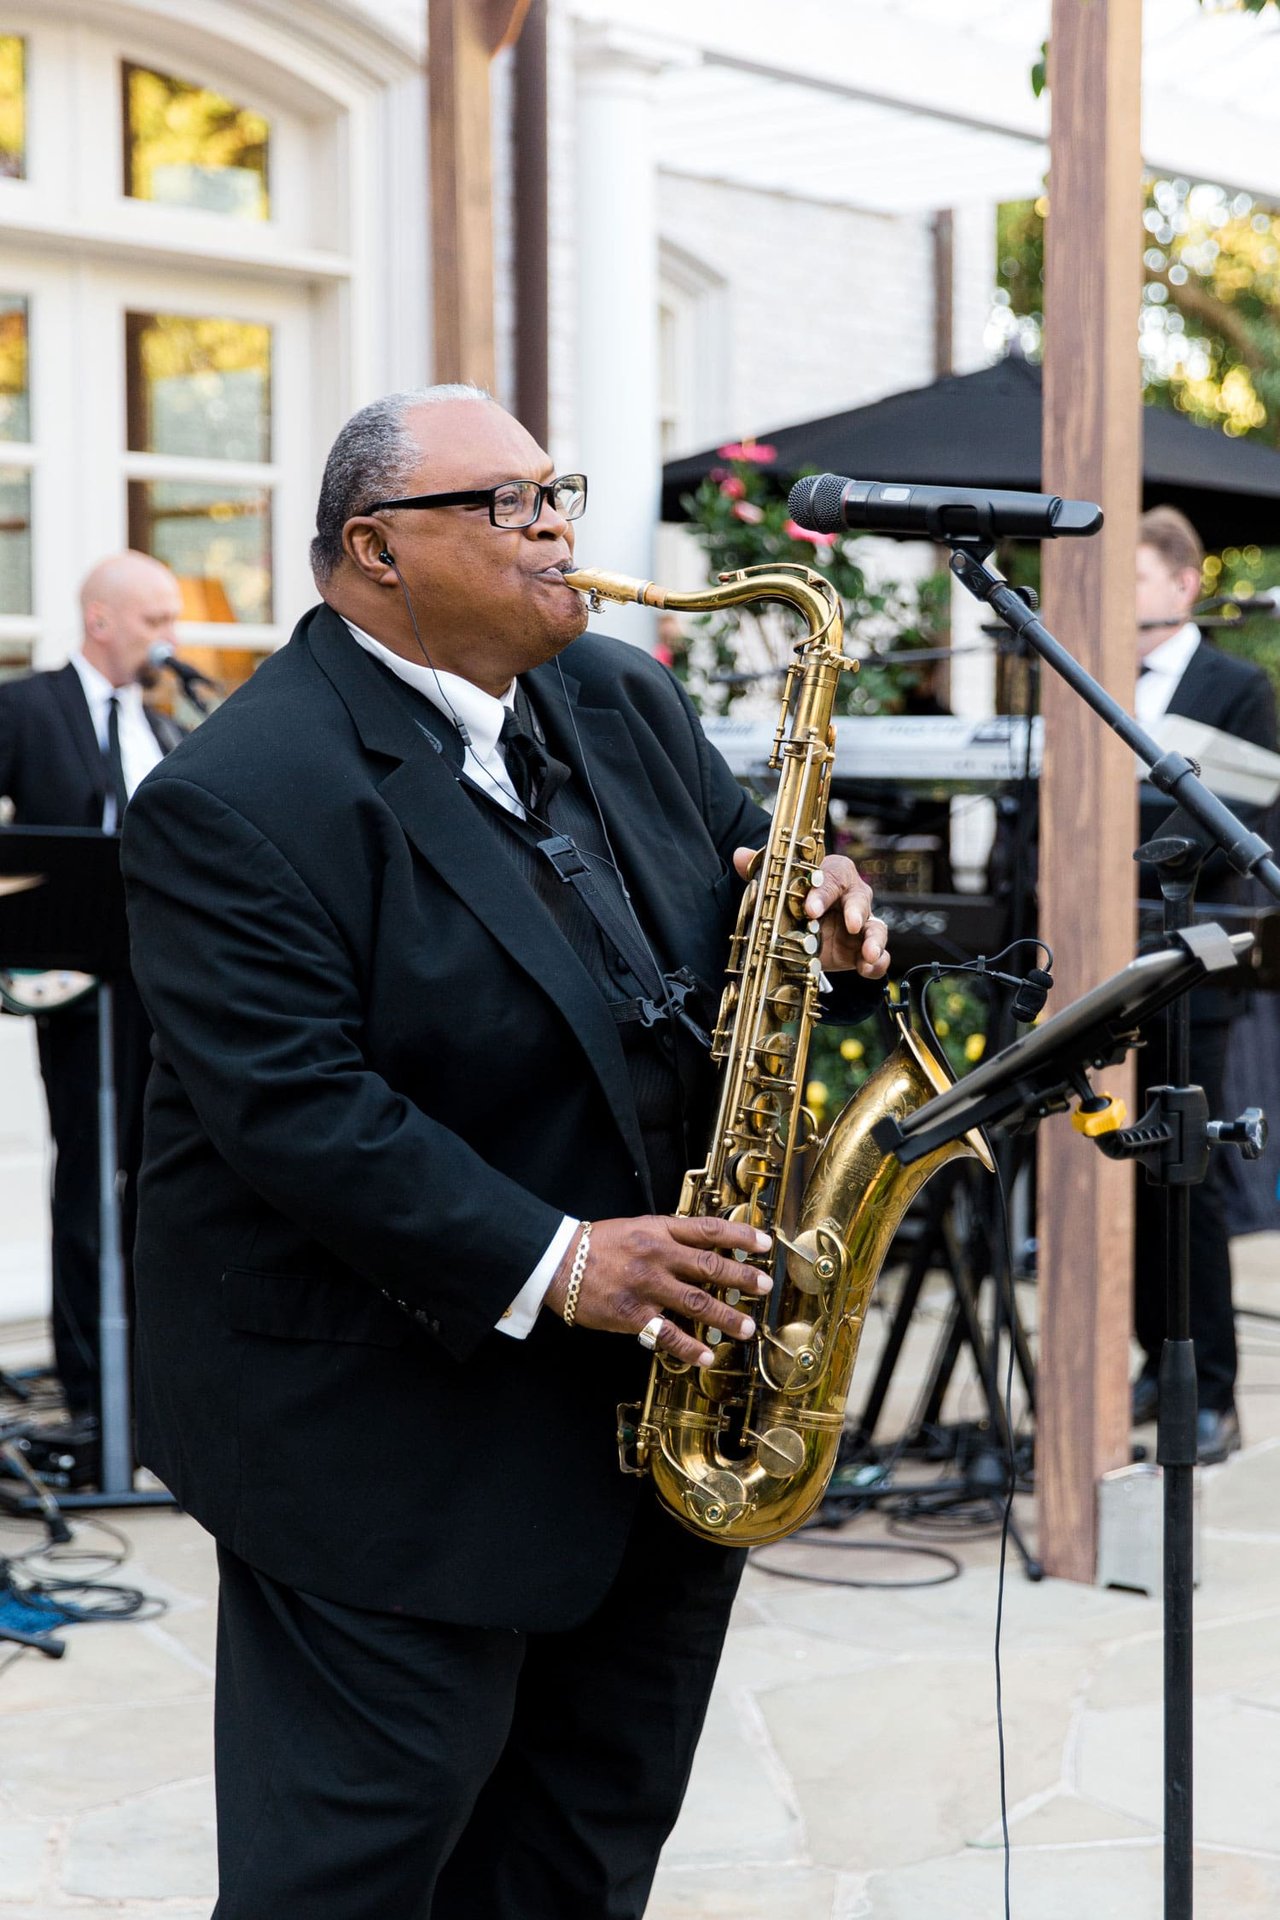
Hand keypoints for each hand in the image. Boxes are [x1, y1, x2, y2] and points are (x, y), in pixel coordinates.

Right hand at [545, 1215, 773, 1366]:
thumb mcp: (638, 1227)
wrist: (557, 1261)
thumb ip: (671, 1235)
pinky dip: (689, 1347)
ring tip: (746, 1328)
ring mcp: (646, 1286)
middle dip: (743, 1278)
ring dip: (725, 1317)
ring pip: (696, 1302)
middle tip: (766, 1287)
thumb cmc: (600, 1245)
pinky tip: (706, 1357)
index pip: (708, 1230)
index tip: (766, 1245)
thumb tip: (708, 1245)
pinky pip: (667, 1334)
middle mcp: (657, 1256)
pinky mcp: (632, 1314)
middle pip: (710, 1266)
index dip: (741, 1236)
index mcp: (660, 1231)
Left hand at [733, 847, 889, 978]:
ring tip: (868, 954)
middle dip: (856, 912)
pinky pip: (878, 956)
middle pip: (860, 899)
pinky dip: (876, 963)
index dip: (822, 892)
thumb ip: (761, 870)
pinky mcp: (860, 950)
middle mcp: (851, 898)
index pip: (832, 877)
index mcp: (832, 875)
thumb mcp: (778, 885)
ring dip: (875, 940)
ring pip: (876, 928)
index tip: (809, 908)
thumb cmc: (797, 898)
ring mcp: (860, 926)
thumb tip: (740, 855)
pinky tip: (867, 969)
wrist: (804, 927)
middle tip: (850, 924)